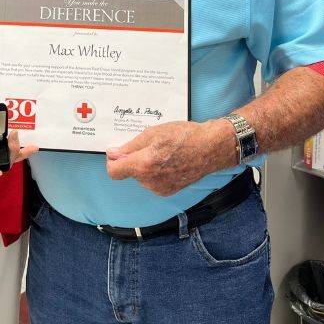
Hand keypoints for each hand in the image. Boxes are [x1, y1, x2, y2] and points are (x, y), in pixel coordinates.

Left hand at [106, 119, 234, 195]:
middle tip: (148, 145)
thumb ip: (130, 146)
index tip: (116, 152)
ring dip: (145, 165)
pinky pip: (152, 181)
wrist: (211, 148)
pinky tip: (169, 160)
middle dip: (133, 159)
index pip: (114, 171)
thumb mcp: (153, 133)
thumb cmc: (184, 136)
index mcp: (143, 165)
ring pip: (141, 176)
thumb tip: (112, 153)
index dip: (112, 161)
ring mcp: (160, 188)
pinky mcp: (168, 191)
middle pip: (129, 172)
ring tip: (162, 151)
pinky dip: (155, 172)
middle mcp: (150, 181)